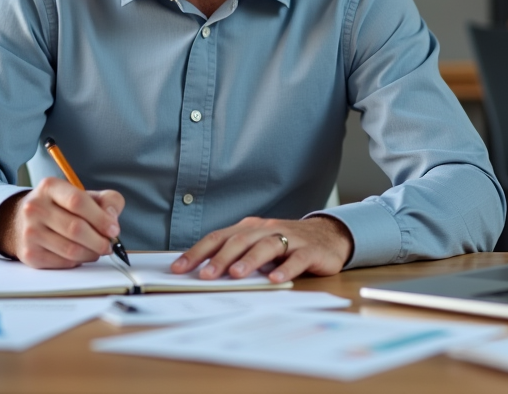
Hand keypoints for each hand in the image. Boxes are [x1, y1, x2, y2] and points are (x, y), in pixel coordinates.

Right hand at [0, 177, 124, 268]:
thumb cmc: (61, 207)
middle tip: (109, 244)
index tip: (113, 229)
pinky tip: (81, 254)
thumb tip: (112, 219)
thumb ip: (106, 201)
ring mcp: (30, 232)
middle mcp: (35, 208)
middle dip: (99, 240)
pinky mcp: (29, 254)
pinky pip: (63, 263)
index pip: (78, 201)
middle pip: (75, 228)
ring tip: (98, 250)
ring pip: (71, 250)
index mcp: (50, 187)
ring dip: (92, 253)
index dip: (100, 218)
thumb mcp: (83, 194)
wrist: (22, 221)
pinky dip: (79, 261)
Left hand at [171, 215, 352, 282]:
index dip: (197, 252)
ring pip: (267, 246)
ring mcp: (290, 238)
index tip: (178, 268)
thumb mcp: (258, 246)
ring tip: (236, 275)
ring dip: (250, 260)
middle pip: (240, 241)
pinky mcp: (310, 250)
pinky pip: (296, 259)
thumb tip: (201, 271)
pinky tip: (275, 280)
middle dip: (220, 258)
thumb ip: (235, 255)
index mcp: (250, 228)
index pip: (218, 237)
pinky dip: (285, 269)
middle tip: (204, 275)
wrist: (329, 237)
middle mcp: (267, 229)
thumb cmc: (286, 244)